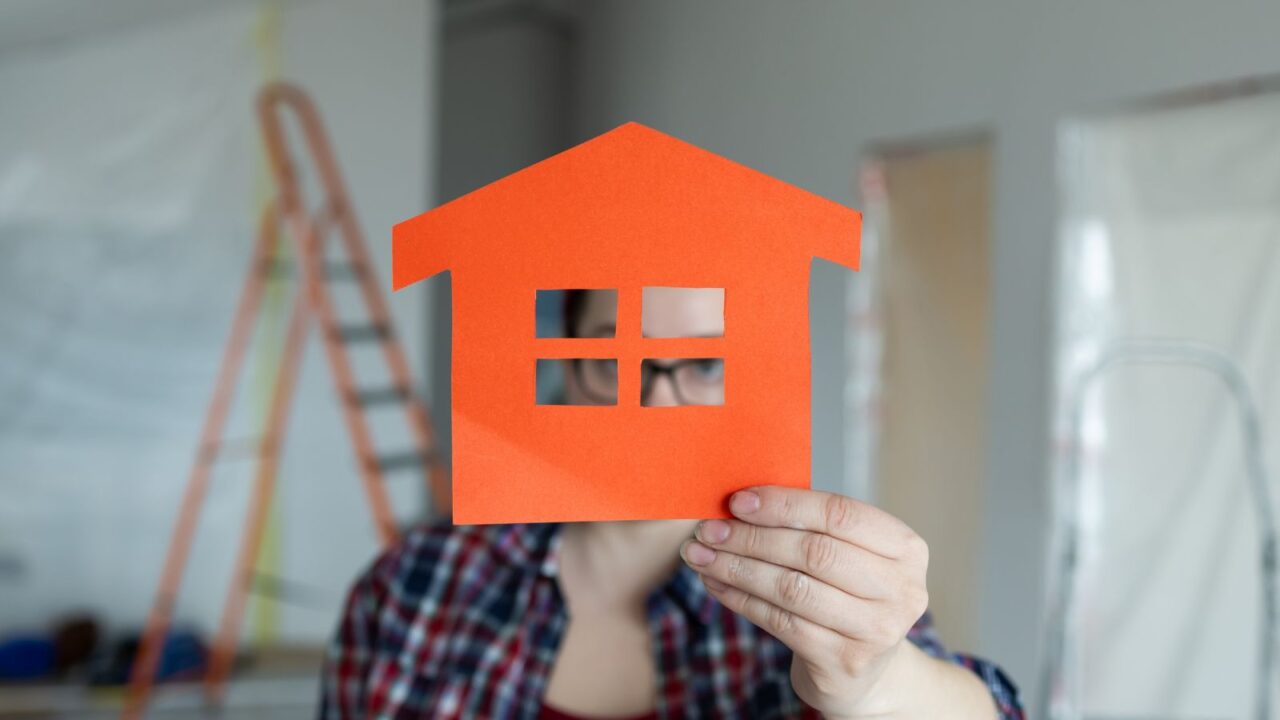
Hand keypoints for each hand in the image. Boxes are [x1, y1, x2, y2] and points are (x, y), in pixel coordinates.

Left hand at [679, 485, 929, 717]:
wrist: (867, 670)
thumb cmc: (847, 593)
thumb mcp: (848, 555)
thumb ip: (810, 526)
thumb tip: (739, 501)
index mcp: (906, 548)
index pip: (840, 514)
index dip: (784, 504)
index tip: (737, 501)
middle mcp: (901, 590)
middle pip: (814, 552)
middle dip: (751, 538)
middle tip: (707, 530)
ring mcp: (875, 631)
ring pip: (792, 589)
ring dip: (737, 568)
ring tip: (700, 555)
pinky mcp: (844, 662)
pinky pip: (780, 622)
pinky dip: (741, 600)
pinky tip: (715, 584)